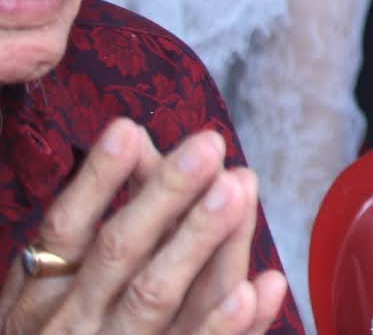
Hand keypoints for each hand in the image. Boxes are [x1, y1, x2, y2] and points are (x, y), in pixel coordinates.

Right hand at [0, 120, 289, 334]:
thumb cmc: (64, 332)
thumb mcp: (49, 290)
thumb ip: (90, 221)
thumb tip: (134, 138)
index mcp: (41, 295)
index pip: (64, 230)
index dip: (95, 181)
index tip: (129, 129)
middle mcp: (73, 323)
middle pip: (118, 253)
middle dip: (164, 196)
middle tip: (208, 147)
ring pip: (155, 296)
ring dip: (200, 241)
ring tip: (238, 188)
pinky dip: (224, 324)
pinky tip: (261, 286)